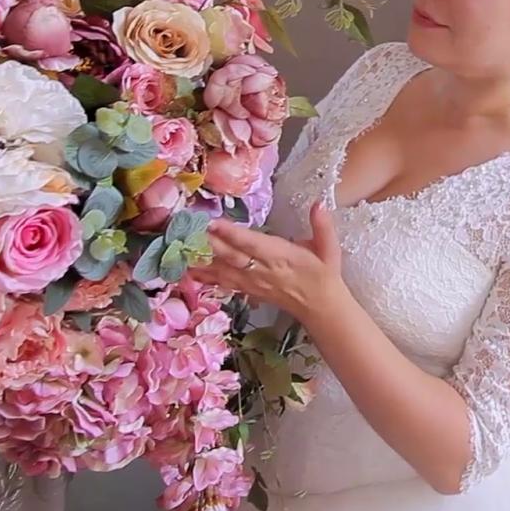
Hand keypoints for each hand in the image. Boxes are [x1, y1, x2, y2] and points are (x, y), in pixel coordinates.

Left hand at [199, 202, 344, 321]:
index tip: (213, 223)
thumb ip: (323, 226)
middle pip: (232, 258)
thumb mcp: (330, 249)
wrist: (320, 307)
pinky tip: (188, 271)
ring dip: (201, 261)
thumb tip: (319, 203)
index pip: (254, 245)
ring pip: (223, 271)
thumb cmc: (324, 274)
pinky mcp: (248, 290)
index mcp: (283, 257)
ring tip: (180, 250)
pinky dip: (205, 277)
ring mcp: (253, 283)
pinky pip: (224, 282)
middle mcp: (264, 271)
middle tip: (187, 230)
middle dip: (209, 244)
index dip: (233, 235)